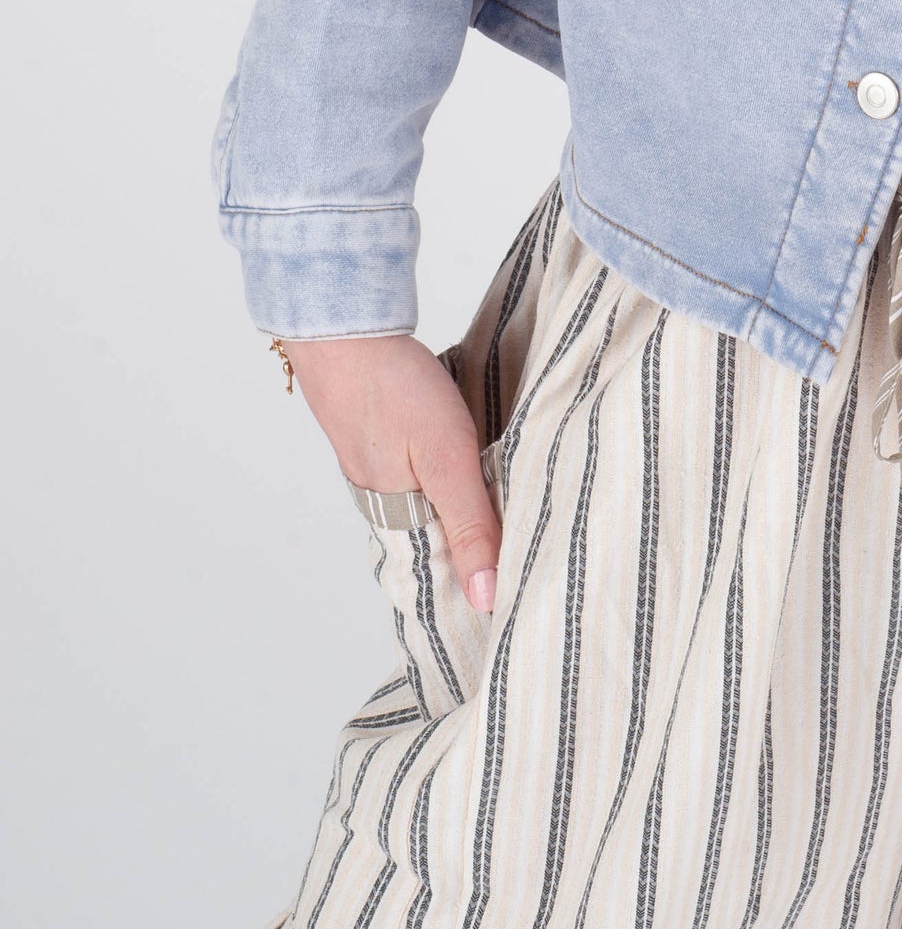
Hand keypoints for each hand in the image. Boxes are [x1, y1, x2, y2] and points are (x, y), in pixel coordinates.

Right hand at [283, 331, 501, 611]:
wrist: (346, 330)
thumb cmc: (395, 391)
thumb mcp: (446, 459)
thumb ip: (469, 524)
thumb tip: (486, 599)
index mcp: (394, 521)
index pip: (441, 576)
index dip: (478, 585)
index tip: (519, 595)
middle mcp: (382, 505)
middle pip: (437, 542)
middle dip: (476, 551)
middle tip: (528, 556)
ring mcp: (379, 471)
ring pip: (429, 505)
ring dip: (464, 510)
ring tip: (509, 515)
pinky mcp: (383, 440)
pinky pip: (420, 474)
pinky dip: (448, 477)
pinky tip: (471, 466)